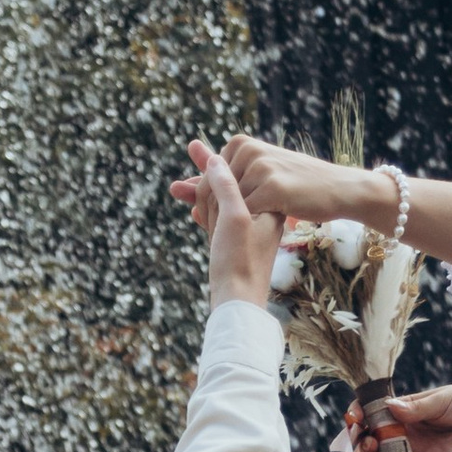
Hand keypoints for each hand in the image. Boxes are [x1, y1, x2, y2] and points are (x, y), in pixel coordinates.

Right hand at [169, 139, 284, 307]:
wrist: (239, 303)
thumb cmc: (240, 261)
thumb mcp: (234, 217)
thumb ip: (226, 186)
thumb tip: (216, 159)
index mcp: (268, 204)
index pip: (239, 173)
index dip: (214, 165)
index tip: (195, 147)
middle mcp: (261, 216)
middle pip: (228, 187)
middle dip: (206, 180)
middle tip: (191, 154)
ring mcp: (248, 232)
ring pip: (220, 205)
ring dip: (203, 198)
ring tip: (182, 187)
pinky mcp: (236, 247)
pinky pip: (218, 224)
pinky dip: (206, 217)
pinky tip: (195, 212)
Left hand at [217, 135, 385, 228]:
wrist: (338, 188)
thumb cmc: (296, 185)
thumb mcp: (254, 177)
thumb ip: (212, 181)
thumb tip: (173, 187)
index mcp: (240, 143)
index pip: (207, 180)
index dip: (208, 203)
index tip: (218, 218)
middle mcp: (247, 150)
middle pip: (214, 192)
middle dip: (216, 215)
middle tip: (230, 229)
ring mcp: (259, 167)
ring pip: (228, 205)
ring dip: (231, 224)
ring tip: (246, 232)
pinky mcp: (272, 186)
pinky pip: (247, 212)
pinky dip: (250, 226)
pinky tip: (259, 233)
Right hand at [362, 385, 451, 451]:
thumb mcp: (442, 400)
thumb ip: (416, 407)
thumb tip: (390, 407)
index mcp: (404, 410)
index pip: (373, 414)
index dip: (359, 416)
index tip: (354, 419)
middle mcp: (405, 432)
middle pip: (374, 441)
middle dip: (362, 443)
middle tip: (365, 441)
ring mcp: (415, 451)